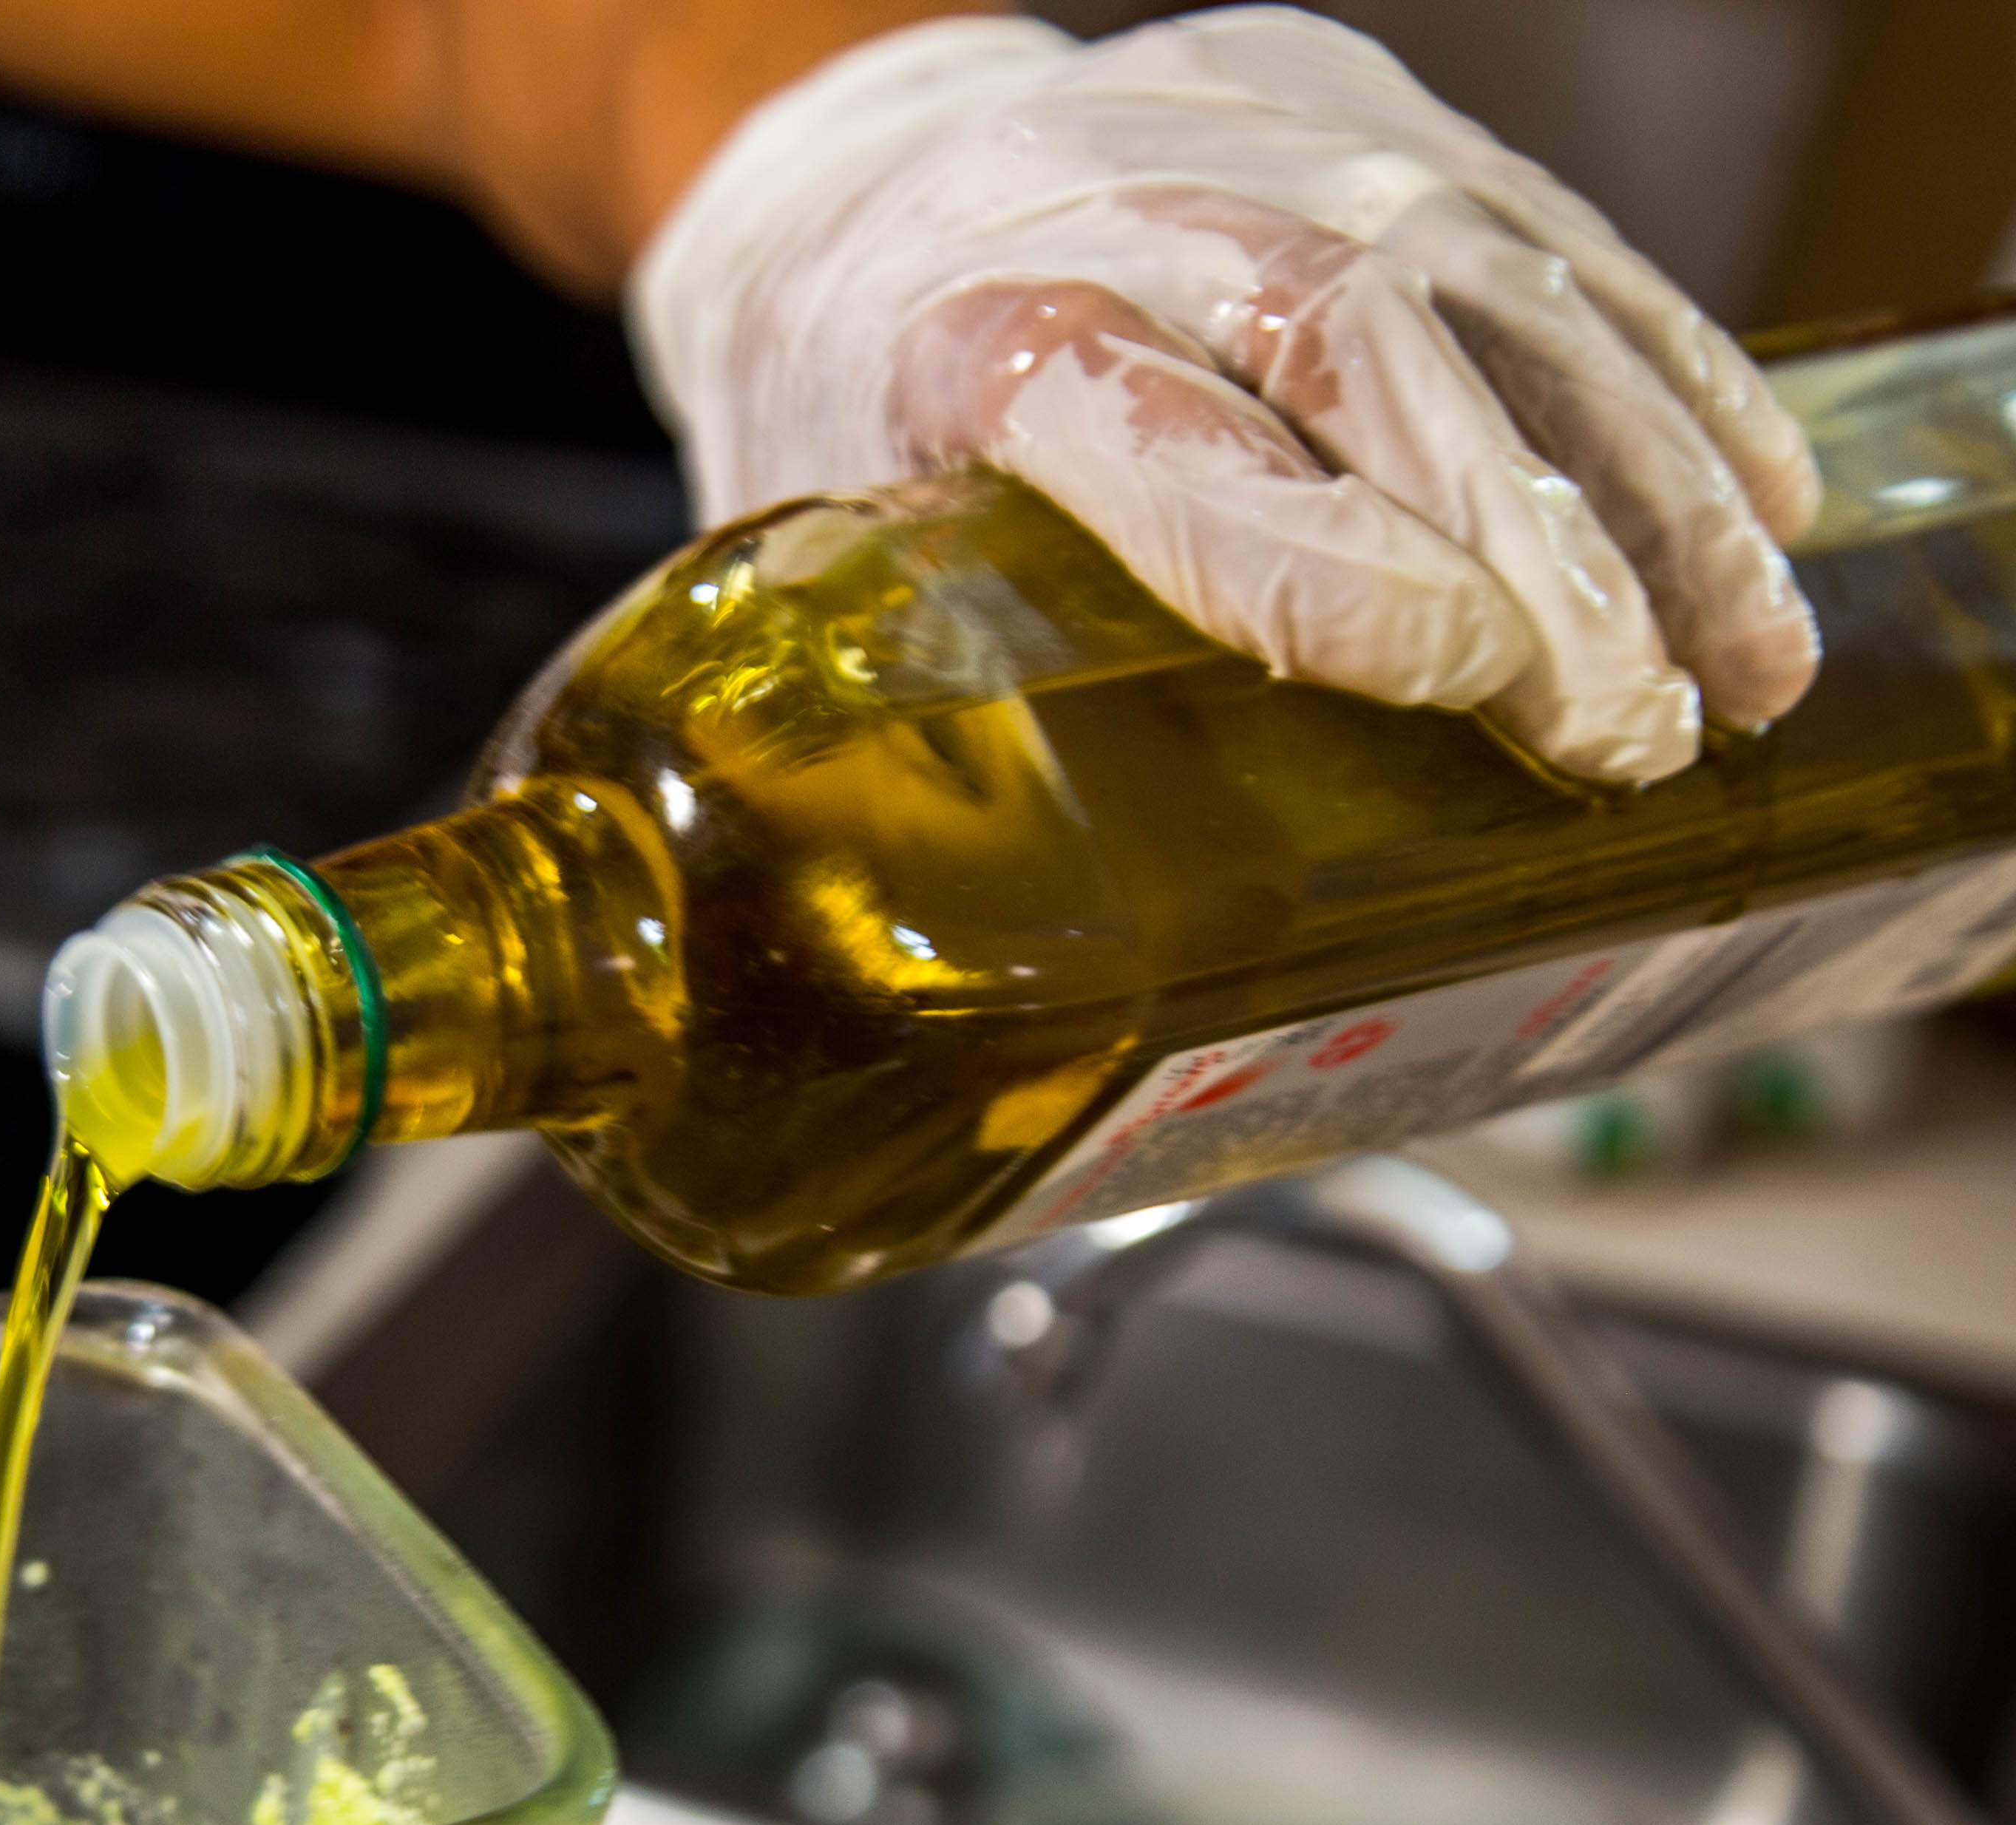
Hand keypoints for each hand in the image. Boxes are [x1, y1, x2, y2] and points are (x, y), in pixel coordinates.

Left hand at [628, 6, 1822, 784]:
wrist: (861, 180)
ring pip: (1494, 291)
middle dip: (1532, 554)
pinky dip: (1671, 376)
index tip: (1458, 671)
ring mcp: (1259, 135)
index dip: (1313, 549)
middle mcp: (1118, 199)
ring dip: (1645, 489)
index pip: (1145, 421)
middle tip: (1632, 733)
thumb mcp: (816, 556)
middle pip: (1362, 349)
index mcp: (953, 325)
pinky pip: (1555, 239)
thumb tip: (985, 965)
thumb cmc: (840, 397)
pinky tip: (1754, 504)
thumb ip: (905, 719)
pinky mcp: (1366, 114)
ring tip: (1738, 664)